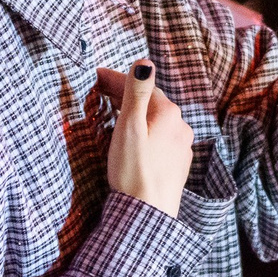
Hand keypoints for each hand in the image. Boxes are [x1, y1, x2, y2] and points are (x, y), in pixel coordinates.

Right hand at [100, 62, 192, 217]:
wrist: (148, 213)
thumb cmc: (134, 170)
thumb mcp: (129, 126)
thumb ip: (137, 92)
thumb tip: (144, 62)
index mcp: (168, 113)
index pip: (142, 86)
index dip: (117, 79)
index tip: (95, 76)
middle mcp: (181, 126)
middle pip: (151, 102)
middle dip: (126, 94)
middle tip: (101, 91)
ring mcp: (182, 146)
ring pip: (157, 120)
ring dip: (137, 113)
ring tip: (116, 111)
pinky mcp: (178, 164)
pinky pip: (161, 138)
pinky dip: (146, 131)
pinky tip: (136, 138)